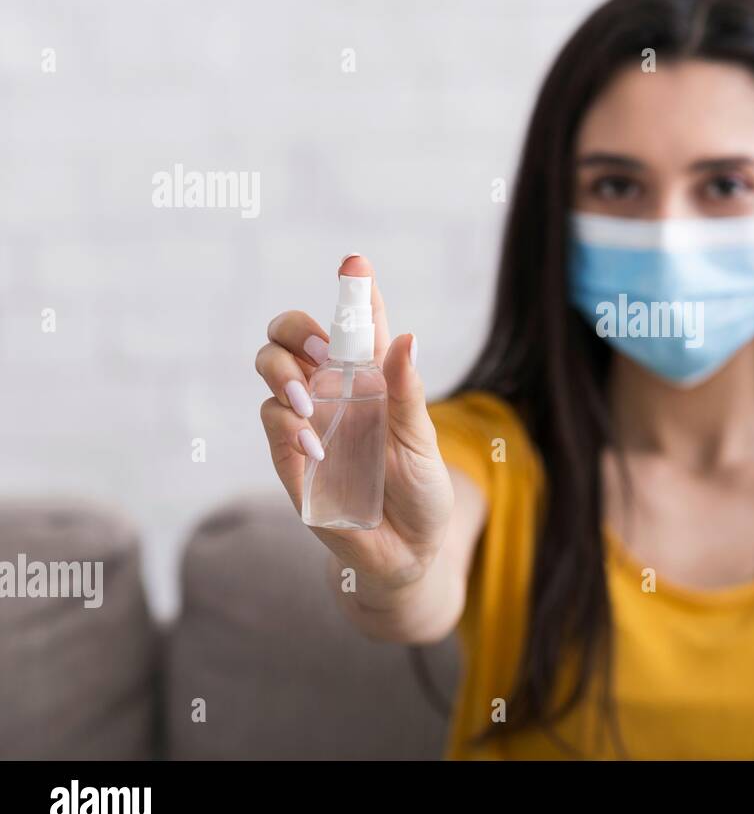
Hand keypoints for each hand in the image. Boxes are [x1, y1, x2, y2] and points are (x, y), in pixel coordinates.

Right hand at [256, 255, 453, 594]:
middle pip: (290, 336)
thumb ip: (407, 393)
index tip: (355, 262)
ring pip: (271, 370)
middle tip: (319, 347)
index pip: (355, 325)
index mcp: (371, 380)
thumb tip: (406, 338)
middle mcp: (334, 393)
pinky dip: (287, 424)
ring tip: (310, 399)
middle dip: (295, 327)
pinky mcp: (291, 460)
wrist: (409, 551)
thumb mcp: (422, 442)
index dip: (353, 290)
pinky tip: (315, 442)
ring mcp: (307, 423)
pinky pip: (272, 424)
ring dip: (283, 372)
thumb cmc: (421, 490)